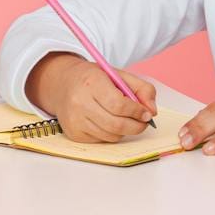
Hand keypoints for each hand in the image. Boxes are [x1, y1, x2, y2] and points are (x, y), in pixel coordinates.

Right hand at [28, 53, 158, 142]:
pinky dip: (111, 134)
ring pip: (111, 136)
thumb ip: (142, 89)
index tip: (147, 114)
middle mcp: (79, 103)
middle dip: (136, 126)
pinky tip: (109, 122)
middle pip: (116, 124)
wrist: (62, 84)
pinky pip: (101, 140)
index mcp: (91, 83)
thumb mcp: (118, 74)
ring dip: (125, 131)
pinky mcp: (73, 133)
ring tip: (127, 120)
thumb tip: (152, 111)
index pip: (119, 105)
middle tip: (144, 122)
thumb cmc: (94, 78)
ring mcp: (74, 120)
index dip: (137, 112)